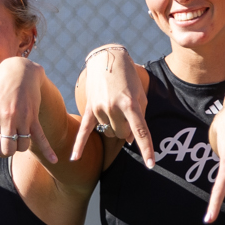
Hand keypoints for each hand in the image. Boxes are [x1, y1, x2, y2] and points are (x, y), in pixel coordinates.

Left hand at [0, 58, 56, 179]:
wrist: (18, 70)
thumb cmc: (0, 89)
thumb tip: (1, 146)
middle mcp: (5, 119)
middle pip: (6, 151)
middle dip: (5, 152)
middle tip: (3, 142)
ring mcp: (21, 118)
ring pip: (22, 147)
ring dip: (19, 147)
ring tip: (16, 135)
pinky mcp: (34, 117)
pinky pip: (41, 138)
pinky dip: (48, 149)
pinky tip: (55, 159)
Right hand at [72, 47, 153, 166]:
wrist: (107, 59)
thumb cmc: (129, 77)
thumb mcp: (140, 95)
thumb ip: (140, 119)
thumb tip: (130, 140)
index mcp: (130, 104)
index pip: (140, 131)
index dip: (147, 149)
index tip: (151, 165)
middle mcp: (114, 107)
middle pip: (122, 134)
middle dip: (127, 129)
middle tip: (127, 114)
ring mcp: (100, 108)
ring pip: (108, 132)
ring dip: (113, 126)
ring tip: (115, 108)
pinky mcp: (89, 108)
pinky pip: (84, 131)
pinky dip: (79, 145)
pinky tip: (74, 158)